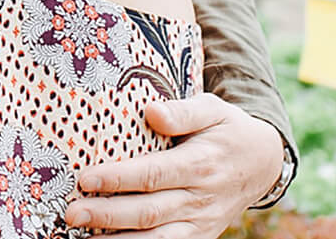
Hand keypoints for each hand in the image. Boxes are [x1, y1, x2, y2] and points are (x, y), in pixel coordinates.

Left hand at [65, 94, 284, 237]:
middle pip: (149, 212)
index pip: (153, 174)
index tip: (86, 178)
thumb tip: (151, 111)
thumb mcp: (213, 110)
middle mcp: (200, 199)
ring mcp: (200, 223)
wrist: (262, 162)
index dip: (119, 178)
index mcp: (200, 164)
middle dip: (108, 215)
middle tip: (72, 213)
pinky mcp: (199, 237)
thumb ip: (183, 111)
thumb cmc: (227, 130)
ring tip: (82, 237)